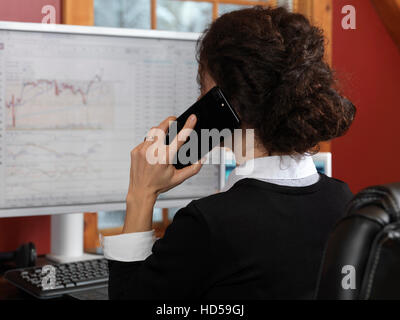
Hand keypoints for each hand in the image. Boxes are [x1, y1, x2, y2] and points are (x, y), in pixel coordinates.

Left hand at [123, 115, 203, 232]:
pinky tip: (153, 151)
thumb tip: (202, 159)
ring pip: (152, 132)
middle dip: (169, 121)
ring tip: (164, 138)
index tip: (193, 117)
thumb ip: (193, 169)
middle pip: (162, 127)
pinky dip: (151, 142)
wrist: (140, 191)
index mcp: (165, 158)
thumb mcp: (179, 178)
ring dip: (159, 132)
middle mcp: (152, 152)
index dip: (188, 126)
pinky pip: (145, 140)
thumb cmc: (159, 185)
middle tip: (175, 120)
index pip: (180, 138)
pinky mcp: (135, 150)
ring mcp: (142, 150)